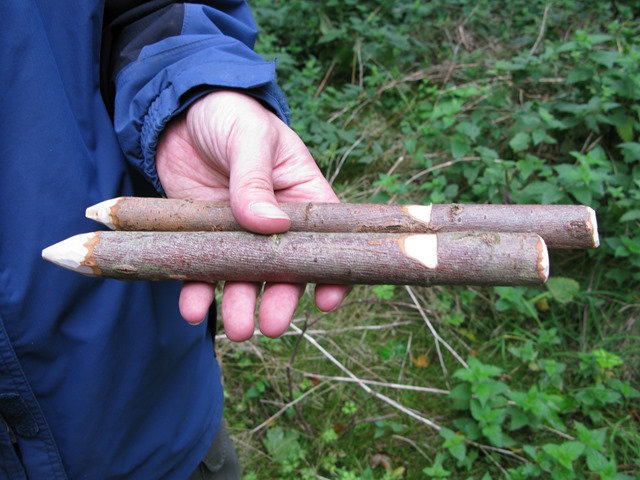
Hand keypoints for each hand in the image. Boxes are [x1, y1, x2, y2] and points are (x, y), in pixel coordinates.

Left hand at [156, 91, 348, 340]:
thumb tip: (272, 226)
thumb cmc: (231, 115)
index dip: (332, 273)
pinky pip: (204, 269)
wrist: (180, 112)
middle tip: (270, 326)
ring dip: (241, 305)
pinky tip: (193, 308)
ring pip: (244, 277)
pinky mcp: (205, 236)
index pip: (326, 241)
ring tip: (236, 329)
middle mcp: (276, 223)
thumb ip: (256, 181)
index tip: (327, 299)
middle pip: (285, 269)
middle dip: (280, 300)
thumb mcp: (250, 139)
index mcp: (303, 197)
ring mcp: (239, 233)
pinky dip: (198, 291)